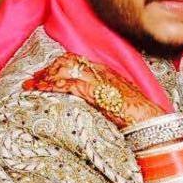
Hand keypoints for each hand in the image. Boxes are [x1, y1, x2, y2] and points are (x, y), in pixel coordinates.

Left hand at [24, 53, 164, 128]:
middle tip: (32, 80)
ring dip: (45, 78)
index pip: (78, 61)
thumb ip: (105, 99)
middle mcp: (101, 72)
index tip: (45, 74)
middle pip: (68, 61)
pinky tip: (40, 91)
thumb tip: (94, 107)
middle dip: (47, 69)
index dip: (58, 65)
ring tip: (31, 86)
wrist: (151, 121)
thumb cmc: (139, 116)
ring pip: (65, 70)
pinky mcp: (94, 92)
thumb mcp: (120, 102)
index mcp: (107, 73)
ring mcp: (98, 81)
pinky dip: (51, 86)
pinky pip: (68, 85)